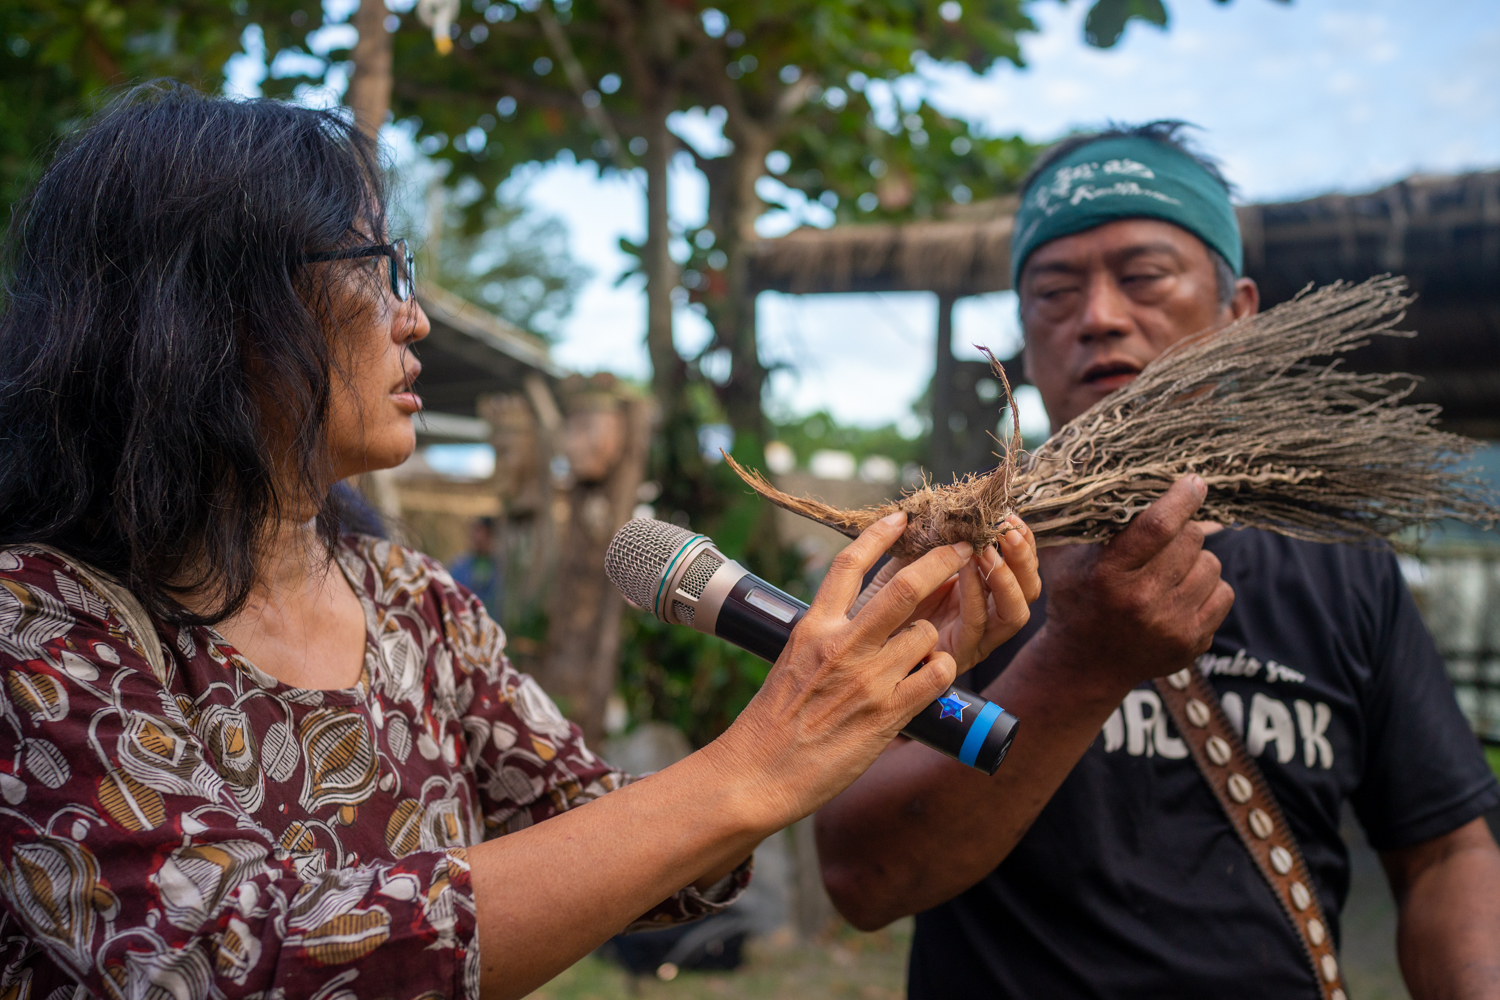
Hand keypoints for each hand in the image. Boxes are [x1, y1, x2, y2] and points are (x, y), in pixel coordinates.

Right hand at [715, 512, 979, 828]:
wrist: (757, 773)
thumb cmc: (770, 724)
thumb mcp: (791, 662)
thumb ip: (825, 636)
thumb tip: (852, 618)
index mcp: (813, 628)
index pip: (849, 564)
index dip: (880, 535)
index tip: (902, 516)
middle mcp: (842, 646)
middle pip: (904, 586)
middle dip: (942, 562)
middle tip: (963, 551)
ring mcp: (867, 679)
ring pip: (925, 632)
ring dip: (933, 637)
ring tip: (923, 652)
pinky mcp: (888, 713)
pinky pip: (936, 675)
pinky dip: (942, 670)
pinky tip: (933, 676)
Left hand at [850, 515, 1041, 675]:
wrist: (850, 654)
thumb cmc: (871, 611)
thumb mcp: (899, 567)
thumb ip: (922, 543)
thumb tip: (935, 507)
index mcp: (978, 592)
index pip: (1018, 568)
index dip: (1022, 543)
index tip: (1009, 515)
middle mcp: (984, 618)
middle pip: (1027, 592)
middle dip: (1024, 558)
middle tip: (1008, 530)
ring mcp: (974, 640)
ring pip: (1014, 614)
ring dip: (1004, 577)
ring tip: (987, 549)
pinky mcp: (956, 657)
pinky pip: (976, 626)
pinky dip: (975, 594)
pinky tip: (965, 568)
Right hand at [1040, 475, 1233, 693]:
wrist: (1085, 665)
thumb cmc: (1075, 598)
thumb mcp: (1064, 556)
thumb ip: (1083, 518)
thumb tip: (1105, 472)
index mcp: (1108, 574)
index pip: (1157, 526)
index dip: (1181, 498)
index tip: (1194, 482)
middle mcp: (1141, 601)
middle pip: (1191, 539)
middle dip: (1184, 529)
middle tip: (1167, 536)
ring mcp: (1171, 625)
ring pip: (1212, 564)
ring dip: (1196, 559)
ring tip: (1170, 569)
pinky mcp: (1193, 643)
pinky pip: (1224, 593)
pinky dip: (1208, 586)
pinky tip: (1181, 592)